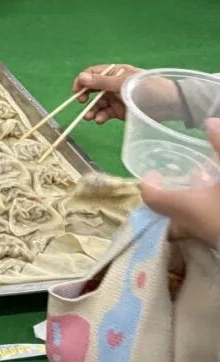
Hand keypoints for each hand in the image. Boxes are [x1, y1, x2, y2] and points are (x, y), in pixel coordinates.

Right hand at [72, 64, 141, 123]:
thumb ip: (102, 82)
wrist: (169, 104)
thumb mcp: (123, 83)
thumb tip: (81, 78)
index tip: (77, 91)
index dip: (82, 81)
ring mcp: (116, 99)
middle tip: (82, 102)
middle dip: (85, 96)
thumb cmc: (148, 88)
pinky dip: (100, 117)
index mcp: (114, 73)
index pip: (92, 74)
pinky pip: (105, 113)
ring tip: (89, 117)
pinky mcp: (119, 111)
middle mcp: (113, 85)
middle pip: (92, 89)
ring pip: (97, 103)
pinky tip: (100, 120)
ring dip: (91, 110)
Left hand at [141, 120, 219, 246]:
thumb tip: (210, 123)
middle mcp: (191, 226)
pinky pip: (208, 226)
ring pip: (189, 222)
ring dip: (192, 204)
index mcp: (185, 207)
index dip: (149, 184)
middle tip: (179, 180)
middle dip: (170, 198)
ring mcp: (208, 238)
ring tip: (205, 184)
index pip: (152, 198)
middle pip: (168, 214)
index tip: (154, 173)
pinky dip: (209, 211)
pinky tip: (219, 197)